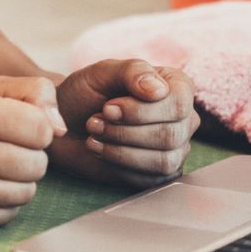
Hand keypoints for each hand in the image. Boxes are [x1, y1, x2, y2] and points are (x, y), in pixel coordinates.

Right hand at [0, 75, 67, 229]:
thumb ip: (32, 92)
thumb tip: (61, 127)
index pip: (42, 130)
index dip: (38, 129)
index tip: (20, 127)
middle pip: (38, 164)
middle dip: (30, 156)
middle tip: (6, 149)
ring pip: (27, 192)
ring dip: (19, 180)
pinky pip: (9, 214)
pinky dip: (4, 201)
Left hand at [51, 59, 199, 189]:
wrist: (67, 121)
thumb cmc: (88, 93)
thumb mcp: (104, 72)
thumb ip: (133, 72)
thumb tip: (159, 90)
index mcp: (177, 87)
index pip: (178, 104)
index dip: (140, 111)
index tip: (108, 107)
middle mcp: (183, 118)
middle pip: (170, 135)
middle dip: (124, 132)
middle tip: (94, 123)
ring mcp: (175, 148)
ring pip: (163, 161)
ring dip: (121, 151)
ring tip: (94, 136)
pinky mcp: (161, 173)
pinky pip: (151, 179)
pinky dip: (120, 167)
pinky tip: (102, 152)